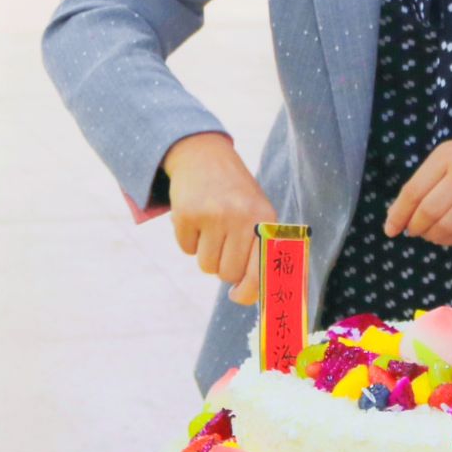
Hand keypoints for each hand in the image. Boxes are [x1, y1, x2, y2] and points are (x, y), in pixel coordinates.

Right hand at [164, 132, 276, 304]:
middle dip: (223, 268)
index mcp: (265, 219)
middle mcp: (241, 217)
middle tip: (223, 246)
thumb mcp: (258, 213)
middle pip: (228, 273)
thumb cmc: (236, 195)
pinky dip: (189, 241)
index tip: (237, 296)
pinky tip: (196, 219)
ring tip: (211, 230)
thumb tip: (250, 296)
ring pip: (206, 266)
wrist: (204, 155)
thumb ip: (261, 252)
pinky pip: (187, 250)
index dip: (248, 292)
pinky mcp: (187, 214)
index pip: (260, 271)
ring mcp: (213, 215)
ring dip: (206, 255)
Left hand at [386, 124, 451, 247]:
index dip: (398, 213)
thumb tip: (400, 213)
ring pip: (446, 226)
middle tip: (411, 230)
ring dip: (430, 235)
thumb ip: (425, 179)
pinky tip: (443, 234)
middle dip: (414, 227)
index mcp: (447, 156)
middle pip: (429, 212)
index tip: (389, 228)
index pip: (414, 191)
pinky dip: (448, 238)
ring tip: (427, 232)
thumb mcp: (448, 152)